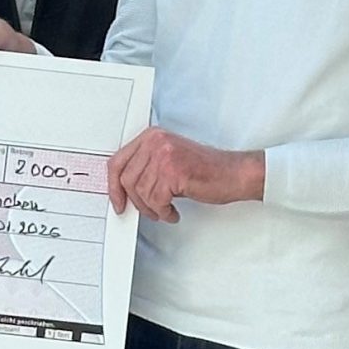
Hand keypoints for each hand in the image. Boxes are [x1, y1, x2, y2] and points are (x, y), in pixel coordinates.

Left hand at [108, 127, 264, 222]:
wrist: (235, 173)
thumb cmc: (205, 169)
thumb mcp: (169, 160)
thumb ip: (146, 167)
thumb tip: (123, 188)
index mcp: (152, 136)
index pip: (118, 161)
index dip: (113, 186)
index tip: (117, 201)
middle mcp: (156, 141)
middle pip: (126, 179)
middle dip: (136, 201)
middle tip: (148, 210)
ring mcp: (164, 155)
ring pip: (141, 192)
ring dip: (152, 208)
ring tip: (165, 209)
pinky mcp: (174, 172)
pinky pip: (156, 200)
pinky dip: (163, 212)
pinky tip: (172, 211)